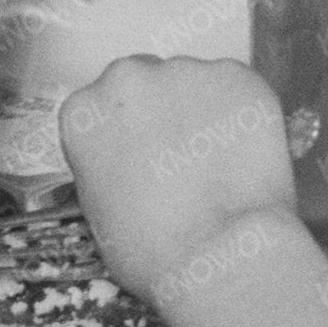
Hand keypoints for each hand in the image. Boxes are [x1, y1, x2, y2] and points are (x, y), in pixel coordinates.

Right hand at [62, 51, 313, 304]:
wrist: (219, 255)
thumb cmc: (154, 252)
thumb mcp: (99, 212)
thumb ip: (108, 167)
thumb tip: (132, 163)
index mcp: (84, 112)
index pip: (102, 106)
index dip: (127, 132)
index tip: (142, 153)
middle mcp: (128, 79)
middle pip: (145, 82)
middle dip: (163, 112)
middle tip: (183, 157)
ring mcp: (185, 72)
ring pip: (193, 84)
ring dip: (203, 112)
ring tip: (218, 163)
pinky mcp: (236, 76)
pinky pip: (237, 90)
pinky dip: (241, 115)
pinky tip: (243, 154)